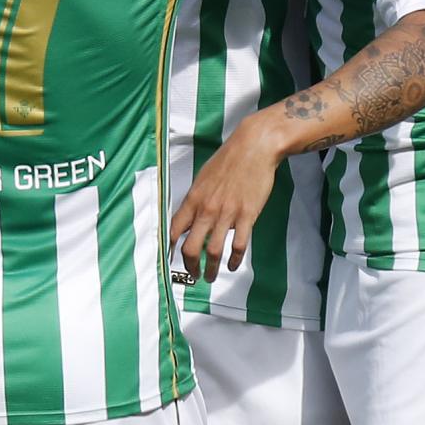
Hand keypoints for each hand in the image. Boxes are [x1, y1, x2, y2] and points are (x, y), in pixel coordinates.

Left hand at [169, 114, 284, 281]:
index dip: (170, 248)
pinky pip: (238, 245)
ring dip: (211, 270)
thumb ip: (195, 199)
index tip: (172, 259)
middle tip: (193, 275)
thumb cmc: (229, 159)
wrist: (254, 147)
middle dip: (190, 267)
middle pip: (191, 248)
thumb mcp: (203, 177)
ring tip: (211, 277)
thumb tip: (190, 218)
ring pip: (214, 251)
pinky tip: (233, 265)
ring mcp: (227, 214)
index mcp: (193, 198)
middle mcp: (207, 209)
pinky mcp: (247, 216)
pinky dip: (234, 260)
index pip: (174, 230)